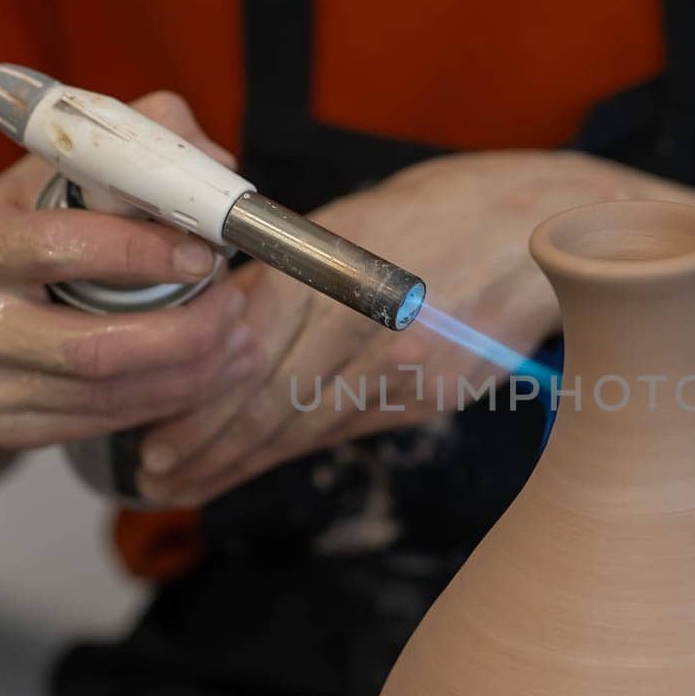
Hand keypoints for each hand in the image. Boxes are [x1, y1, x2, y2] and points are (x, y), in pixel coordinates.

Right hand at [0, 93, 252, 450]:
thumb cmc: (12, 238)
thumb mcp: (49, 179)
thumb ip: (129, 149)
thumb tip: (213, 162)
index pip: (60, 248)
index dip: (142, 253)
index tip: (206, 253)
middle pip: (95, 349)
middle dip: (186, 334)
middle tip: (234, 308)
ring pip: (109, 396)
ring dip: (191, 374)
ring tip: (235, 342)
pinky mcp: (0, 430)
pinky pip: (102, 424)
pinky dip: (165, 402)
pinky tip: (203, 376)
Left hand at [135, 152, 635, 504]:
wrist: (542, 233)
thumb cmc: (443, 211)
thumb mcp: (353, 220)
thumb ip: (285, 272)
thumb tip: (217, 321)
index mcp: (336, 270)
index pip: (247, 354)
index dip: (196, 407)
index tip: (152, 440)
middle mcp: (368, 326)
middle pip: (270, 403)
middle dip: (207, 449)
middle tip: (156, 478)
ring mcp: (406, 369)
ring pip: (305, 427)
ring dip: (243, 462)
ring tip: (191, 484)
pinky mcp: (433, 395)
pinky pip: (348, 428)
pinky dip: (297, 450)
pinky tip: (262, 463)